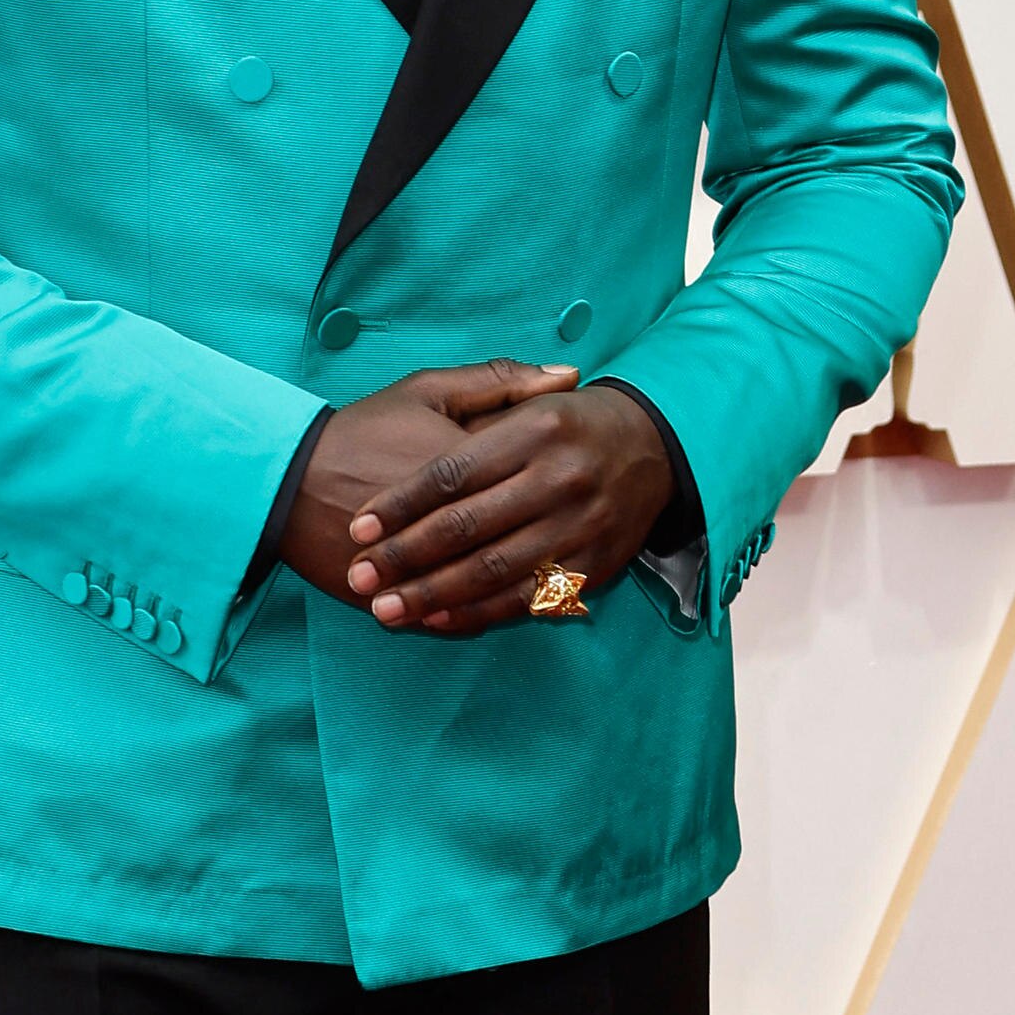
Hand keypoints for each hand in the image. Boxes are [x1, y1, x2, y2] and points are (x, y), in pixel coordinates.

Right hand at [285, 365, 576, 603]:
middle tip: (588, 534)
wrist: (286, 480)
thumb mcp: (428, 390)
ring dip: (531, 588)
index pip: (537, 480)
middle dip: (557, 541)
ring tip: (556, 589)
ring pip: (493, 589)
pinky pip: (453, 619)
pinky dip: (481, 620)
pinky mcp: (402, 595)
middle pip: (524, 540)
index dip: (564, 484)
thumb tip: (572, 376)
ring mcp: (425, 566)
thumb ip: (501, 381)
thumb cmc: (363, 430)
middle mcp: (452, 518)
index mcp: (467, 461)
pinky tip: (505, 612)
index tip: (585, 482)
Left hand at [348, 377, 673, 637]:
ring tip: (386, 608)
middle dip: (405, 556)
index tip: (359, 527)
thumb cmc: (572, 421)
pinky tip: (439, 620)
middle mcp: (559, 478)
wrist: (655, 446)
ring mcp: (579, 526)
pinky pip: (528, 597)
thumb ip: (479, 394)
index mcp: (534, 429)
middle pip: (467, 527)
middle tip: (361, 576)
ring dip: (433, 594)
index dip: (401, 503)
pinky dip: (480, 612)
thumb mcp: (531, 395)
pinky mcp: (594, 565)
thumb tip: (423, 418)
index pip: (452, 473)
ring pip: (493, 569)